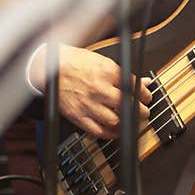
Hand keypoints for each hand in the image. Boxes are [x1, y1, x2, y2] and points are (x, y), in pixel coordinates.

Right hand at [29, 45, 151, 138]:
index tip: (146, 98)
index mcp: (106, 72)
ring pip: (115, 121)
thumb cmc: (74, 62)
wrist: (48, 67)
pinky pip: (98, 131)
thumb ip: (123, 74)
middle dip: (140, 111)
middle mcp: (99, 89)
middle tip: (143, 112)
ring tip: (131, 122)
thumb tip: (143, 82)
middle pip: (127, 106)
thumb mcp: (101, 61)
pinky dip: (110, 134)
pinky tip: (115, 131)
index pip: (133, 87)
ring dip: (127, 124)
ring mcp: (88, 104)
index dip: (144, 95)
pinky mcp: (78, 116)